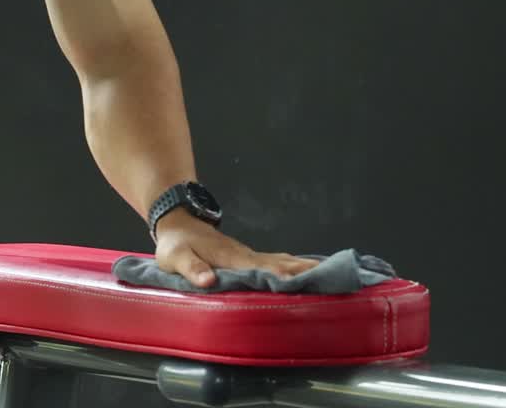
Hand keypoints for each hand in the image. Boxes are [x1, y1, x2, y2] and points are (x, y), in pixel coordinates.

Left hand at [154, 208, 320, 288]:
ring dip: (303, 267)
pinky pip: (275, 262)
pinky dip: (293, 266)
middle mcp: (244, 255)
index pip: (259, 268)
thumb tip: (210, 280)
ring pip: (281, 260)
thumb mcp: (176, 257)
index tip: (298, 283)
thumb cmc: (176, 244)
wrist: (178, 222)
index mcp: (230, 257)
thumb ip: (193, 268)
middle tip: (329, 277)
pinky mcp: (247, 258)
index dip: (278, 276)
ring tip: (327, 273)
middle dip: (303, 270)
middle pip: (279, 262)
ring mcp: (248, 255)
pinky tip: (305, 270)